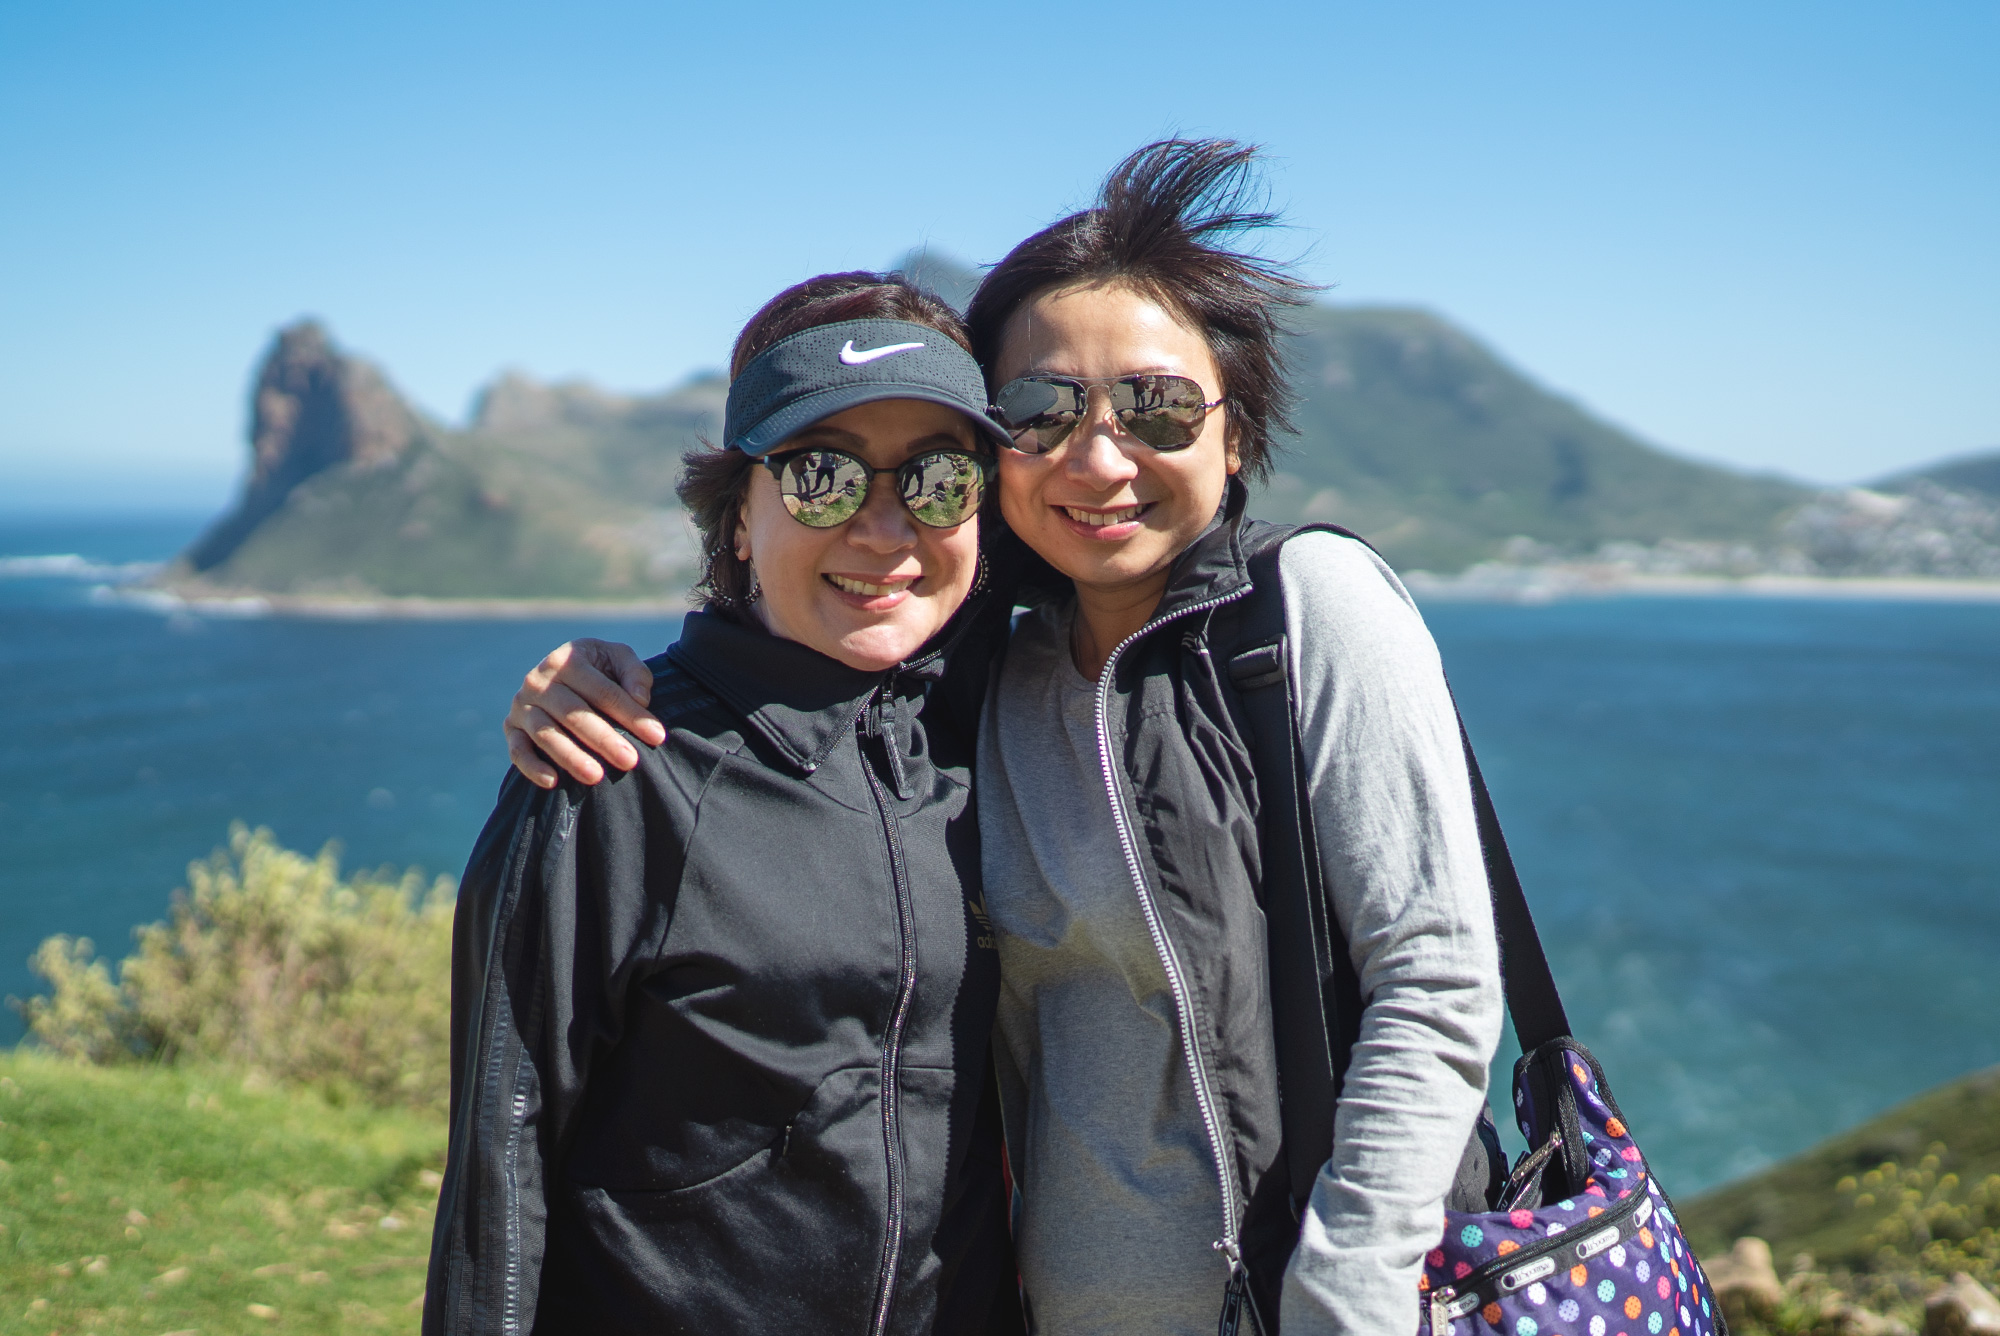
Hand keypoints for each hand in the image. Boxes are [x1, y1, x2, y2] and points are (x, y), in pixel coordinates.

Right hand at [503, 639, 665, 788]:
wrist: (563, 673)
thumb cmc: (599, 670)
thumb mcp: (618, 659)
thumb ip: (635, 673)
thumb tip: (640, 699)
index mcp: (568, 660)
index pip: (603, 691)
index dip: (631, 714)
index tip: (657, 736)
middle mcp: (539, 680)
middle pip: (574, 713)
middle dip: (604, 739)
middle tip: (630, 761)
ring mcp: (522, 704)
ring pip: (546, 733)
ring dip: (571, 757)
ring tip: (596, 776)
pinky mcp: (510, 727)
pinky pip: (517, 749)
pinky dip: (531, 766)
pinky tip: (553, 782)